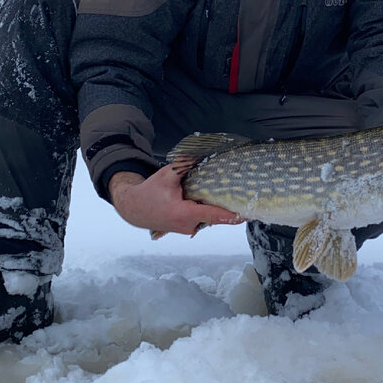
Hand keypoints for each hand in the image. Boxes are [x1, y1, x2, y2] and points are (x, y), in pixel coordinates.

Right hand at [109, 165, 242, 236]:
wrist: (135, 209)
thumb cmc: (150, 193)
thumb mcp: (165, 176)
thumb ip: (182, 165)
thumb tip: (197, 153)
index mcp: (184, 214)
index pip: (213, 215)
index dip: (231, 215)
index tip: (247, 214)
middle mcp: (188, 225)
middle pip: (215, 216)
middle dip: (228, 207)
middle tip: (244, 196)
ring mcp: (188, 228)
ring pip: (209, 217)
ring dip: (217, 207)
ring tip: (229, 195)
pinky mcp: (188, 227)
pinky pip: (203, 218)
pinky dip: (209, 209)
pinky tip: (212, 198)